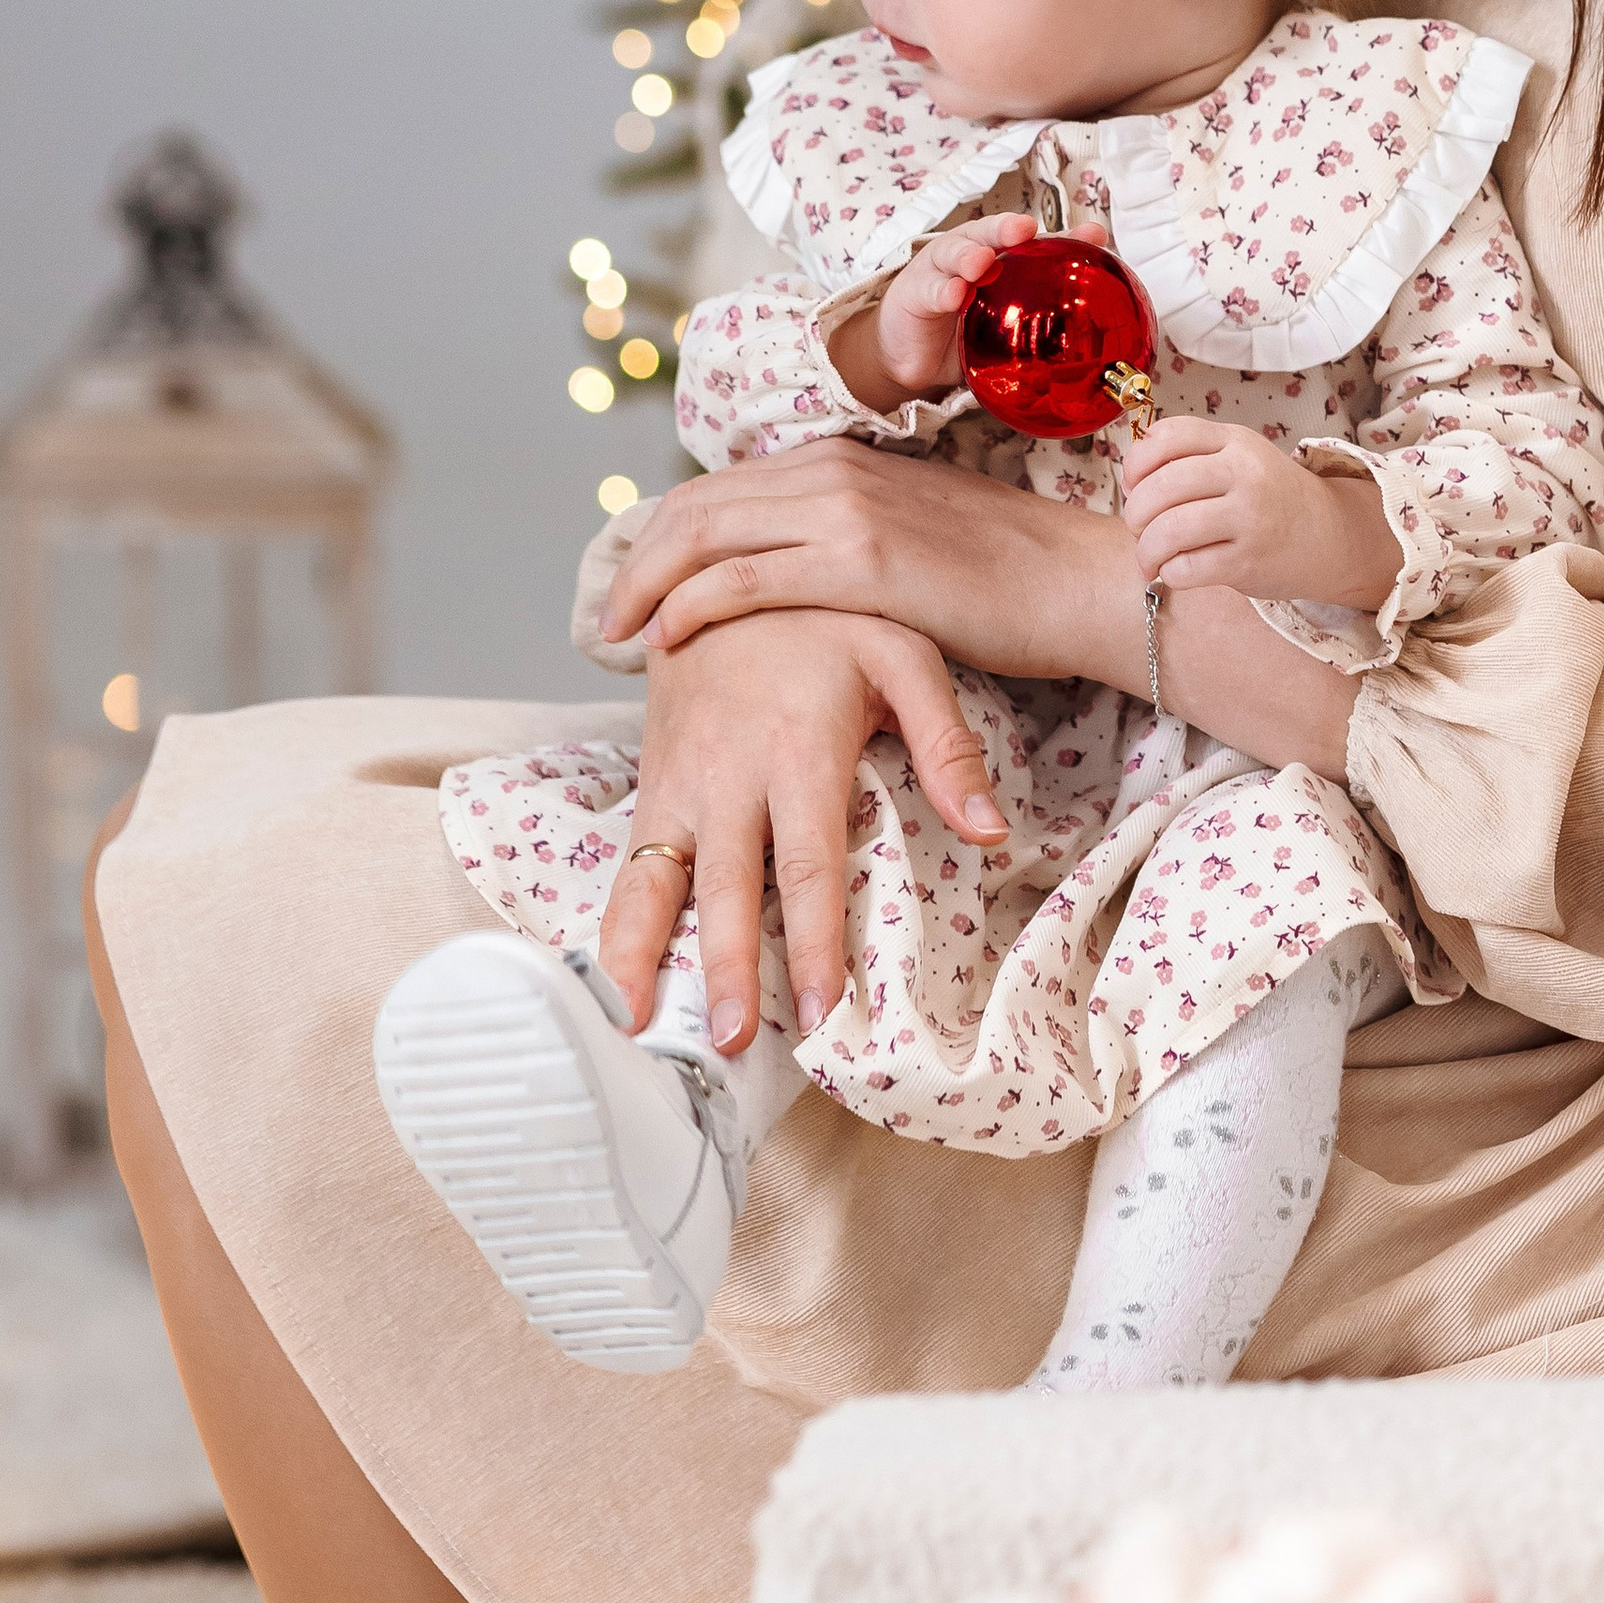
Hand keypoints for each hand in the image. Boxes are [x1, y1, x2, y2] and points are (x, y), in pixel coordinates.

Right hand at [599, 611, 1006, 1050]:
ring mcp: (681, 780)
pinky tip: (610, 978)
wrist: (723, 562)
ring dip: (644, 952)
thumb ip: (948, 743)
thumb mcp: (905, 654)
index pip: (809, 863)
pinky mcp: (653, 782)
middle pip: (729, 885)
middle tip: (730, 1040)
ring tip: (635, 1021)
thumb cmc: (826, 618)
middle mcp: (729, 772)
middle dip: (728, 965)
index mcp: (796, 748)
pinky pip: (628, 861)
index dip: (816, 942)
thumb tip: (993, 831)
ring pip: (655, 877)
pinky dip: (614, 922)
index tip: (825, 1013)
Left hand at [600, 435, 1143, 683]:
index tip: (638, 584)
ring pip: (705, 535)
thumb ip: (845, 537)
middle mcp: (831, 469)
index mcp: (839, 455)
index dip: (663, 535)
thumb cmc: (1002, 576)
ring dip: (648, 585)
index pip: (719, 487)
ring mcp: (844, 509)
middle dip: (638, 560)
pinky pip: (743, 579)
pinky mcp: (860, 562)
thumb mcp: (908, 535)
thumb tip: (794, 573)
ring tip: (620, 634)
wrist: (1075, 581)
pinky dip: (691, 606)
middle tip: (608, 617)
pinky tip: (668, 638)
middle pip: (696, 506)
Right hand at [829, 211, 1110, 411]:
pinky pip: (931, 291)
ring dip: (969, 255)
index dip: (1063, 236)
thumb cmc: (967, 331)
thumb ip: (1044, 319)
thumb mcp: (1010, 325)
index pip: (1034, 245)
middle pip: (988, 233)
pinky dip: (943, 291)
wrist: (915, 358)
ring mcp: (940, 271)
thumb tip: (1100, 331)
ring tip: (982, 262)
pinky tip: (954, 296)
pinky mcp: (915, 293)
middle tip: (1024, 230)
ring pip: (955, 253)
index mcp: (999, 258)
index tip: (1093, 234)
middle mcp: (970, 254)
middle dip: (1006, 229)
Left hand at [1121, 419, 1402, 609]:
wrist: (1330, 535)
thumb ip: (1192, 457)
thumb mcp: (1240, 458)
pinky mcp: (1249, 561)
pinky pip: (1187, 568)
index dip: (1136, 463)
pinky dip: (1169, 573)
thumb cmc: (1271, 499)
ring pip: (1169, 531)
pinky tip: (1176, 572)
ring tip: (1149, 559)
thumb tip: (1130, 485)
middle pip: (1160, 487)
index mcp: (1235, 441)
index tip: (1132, 485)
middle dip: (1135, 513)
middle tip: (1138, 528)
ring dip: (1146, 550)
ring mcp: (1249, 517)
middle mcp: (1244, 473)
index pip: (1168, 436)